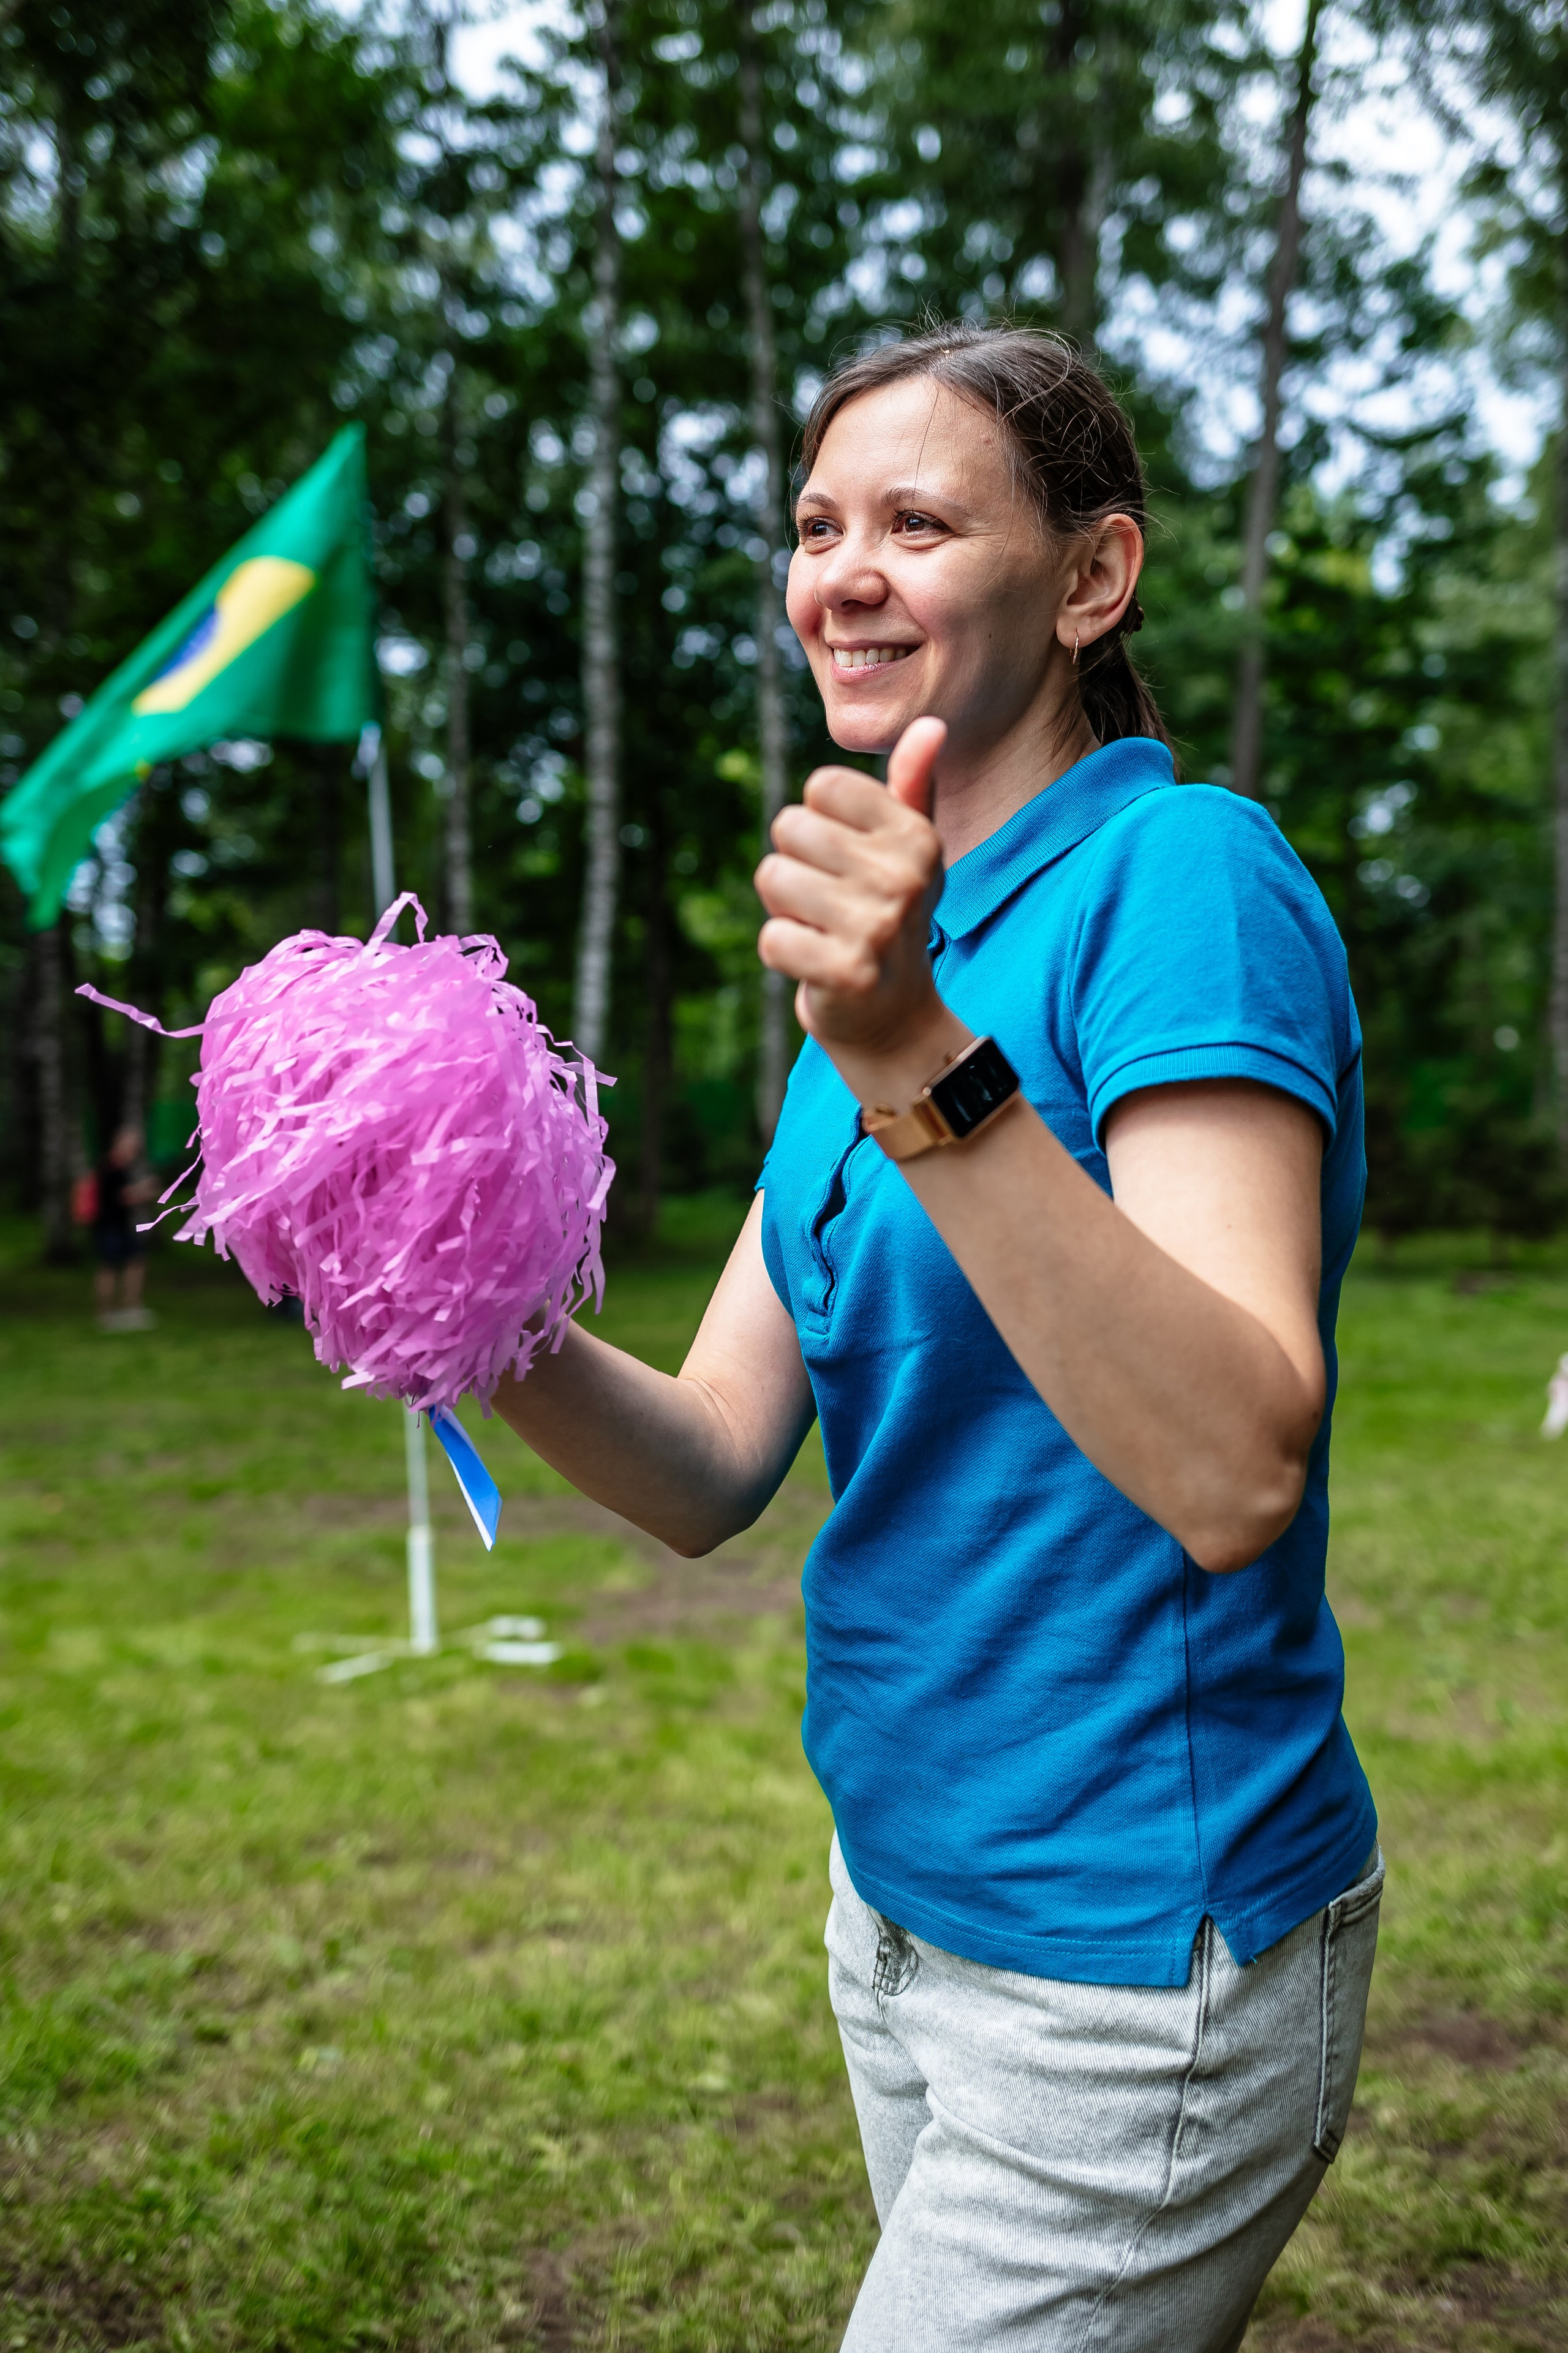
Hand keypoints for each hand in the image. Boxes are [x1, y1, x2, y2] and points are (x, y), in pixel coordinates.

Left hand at [755, 717, 963, 1089]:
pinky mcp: (846, 972)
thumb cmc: (893, 919)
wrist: (897, 1020)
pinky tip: (817, 965)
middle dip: (794, 867)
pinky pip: (771, 940)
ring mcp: (876, 926)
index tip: (846, 861)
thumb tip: (931, 725)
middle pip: (788, 828)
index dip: (817, 823)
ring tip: (823, 932)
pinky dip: (783, 955)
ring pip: (773, 879)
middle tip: (829, 904)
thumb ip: (913, 786)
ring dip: (785, 910)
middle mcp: (904, 876)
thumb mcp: (910, 852)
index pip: (822, 786)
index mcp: (917, 837)